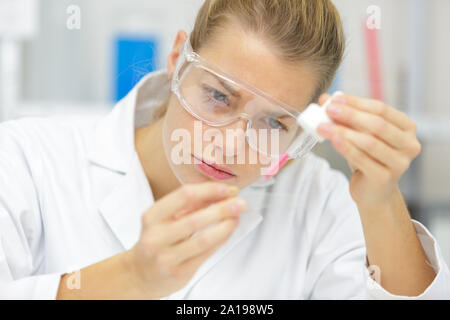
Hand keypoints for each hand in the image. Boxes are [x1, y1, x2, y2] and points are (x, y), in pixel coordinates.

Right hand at [126, 182, 246, 298]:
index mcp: (152, 217)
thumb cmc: (157, 241)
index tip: (227, 189)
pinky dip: (221, 240)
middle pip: (195, 219)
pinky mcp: (179, 273)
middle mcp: (156, 237)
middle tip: (240, 203)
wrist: (140, 274)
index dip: (209, 190)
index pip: (184, 196)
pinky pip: (206, 253)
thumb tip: (222, 193)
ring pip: (203, 239)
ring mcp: (166, 257)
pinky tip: (228, 231)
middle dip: (222, 209)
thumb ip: (191, 205)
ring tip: (237, 217)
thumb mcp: (166, 219)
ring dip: (225, 226)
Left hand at [317, 94, 421, 206]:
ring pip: (369, 142)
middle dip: (350, 115)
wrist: (372, 191)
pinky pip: (362, 159)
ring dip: (343, 131)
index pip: (381, 109)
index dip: (357, 102)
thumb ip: (345, 116)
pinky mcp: (385, 178)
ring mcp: (399, 163)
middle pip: (377, 125)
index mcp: (407, 128)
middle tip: (328, 109)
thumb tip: (325, 99)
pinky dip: (345, 148)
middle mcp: (409, 145)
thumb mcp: (359, 134)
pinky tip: (332, 140)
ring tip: (322, 126)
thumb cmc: (368, 157)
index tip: (335, 99)